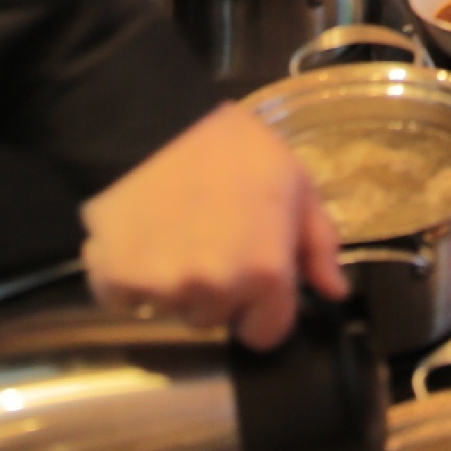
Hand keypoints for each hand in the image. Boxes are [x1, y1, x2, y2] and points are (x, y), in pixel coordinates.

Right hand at [79, 103, 348, 347]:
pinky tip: (136, 235)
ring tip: (171, 229)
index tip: (250, 282)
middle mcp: (216, 290)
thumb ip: (319, 244)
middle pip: (214, 318)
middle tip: (207, 237)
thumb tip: (335, 293)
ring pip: (171, 307)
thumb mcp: (296, 182)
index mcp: (266, 272)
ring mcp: (164, 288)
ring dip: (171, 283)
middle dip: (213, 290)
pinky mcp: (115, 279)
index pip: (267, 333)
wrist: (155, 117)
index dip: (261, 309)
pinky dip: (127, 276)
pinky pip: (124, 298)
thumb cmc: (234, 146)